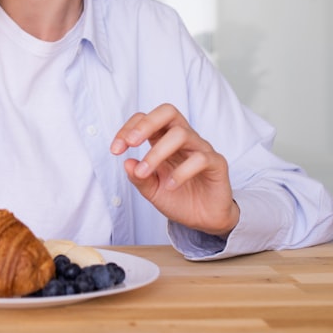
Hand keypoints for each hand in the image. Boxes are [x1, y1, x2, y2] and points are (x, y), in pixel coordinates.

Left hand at [110, 103, 239, 236]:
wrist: (204, 220)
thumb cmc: (178, 198)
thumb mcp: (151, 190)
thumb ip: (138, 177)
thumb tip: (127, 162)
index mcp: (164, 139)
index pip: (146, 119)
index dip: (128, 129)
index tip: (115, 150)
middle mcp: (183, 139)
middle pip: (168, 111)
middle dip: (146, 124)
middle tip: (130, 144)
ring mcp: (201, 148)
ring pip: (181, 134)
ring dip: (157, 152)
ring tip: (145, 172)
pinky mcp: (217, 163)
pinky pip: (200, 158)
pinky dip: (181, 172)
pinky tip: (171, 186)